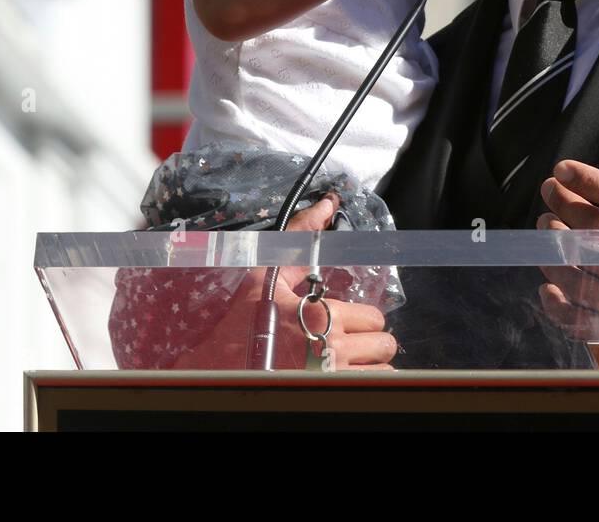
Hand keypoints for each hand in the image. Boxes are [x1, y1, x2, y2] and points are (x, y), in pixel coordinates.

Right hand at [171, 193, 398, 369]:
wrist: (214, 370)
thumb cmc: (241, 324)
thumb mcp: (266, 278)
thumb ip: (301, 239)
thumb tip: (327, 204)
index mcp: (322, 314)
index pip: (374, 317)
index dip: (361, 320)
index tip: (344, 324)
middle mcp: (333, 346)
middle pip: (384, 344)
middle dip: (370, 344)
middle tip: (349, 344)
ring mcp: (332, 376)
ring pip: (383, 370)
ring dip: (370, 366)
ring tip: (348, 364)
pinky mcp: (329, 395)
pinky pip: (372, 390)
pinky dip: (366, 384)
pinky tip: (346, 380)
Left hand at [535, 103, 598, 358]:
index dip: (589, 182)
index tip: (563, 169)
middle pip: (597, 234)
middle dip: (564, 207)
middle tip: (549, 191)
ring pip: (584, 273)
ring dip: (556, 246)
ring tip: (546, 224)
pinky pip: (584, 318)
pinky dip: (559, 301)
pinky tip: (549, 279)